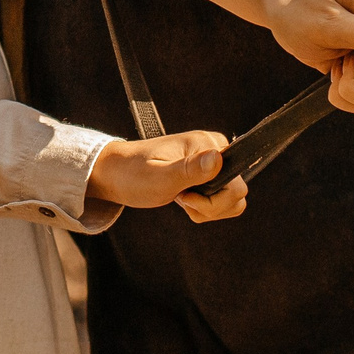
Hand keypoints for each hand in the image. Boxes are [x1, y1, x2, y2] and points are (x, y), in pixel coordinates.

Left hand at [85, 129, 246, 223]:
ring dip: (207, 210)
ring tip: (182, 199)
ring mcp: (212, 163)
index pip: (237, 183)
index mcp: (208, 144)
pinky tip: (184, 200)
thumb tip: (218, 159)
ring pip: (231, 201)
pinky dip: (204, 209)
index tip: (186, 196)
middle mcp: (215, 150)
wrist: (116, 175)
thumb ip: (190, 170)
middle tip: (181, 199)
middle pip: (237, 194)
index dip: (215, 200)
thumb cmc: (132, 174)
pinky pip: (221, 201)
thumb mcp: (159, 177)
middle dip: (210, 207)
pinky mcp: (207, 175)